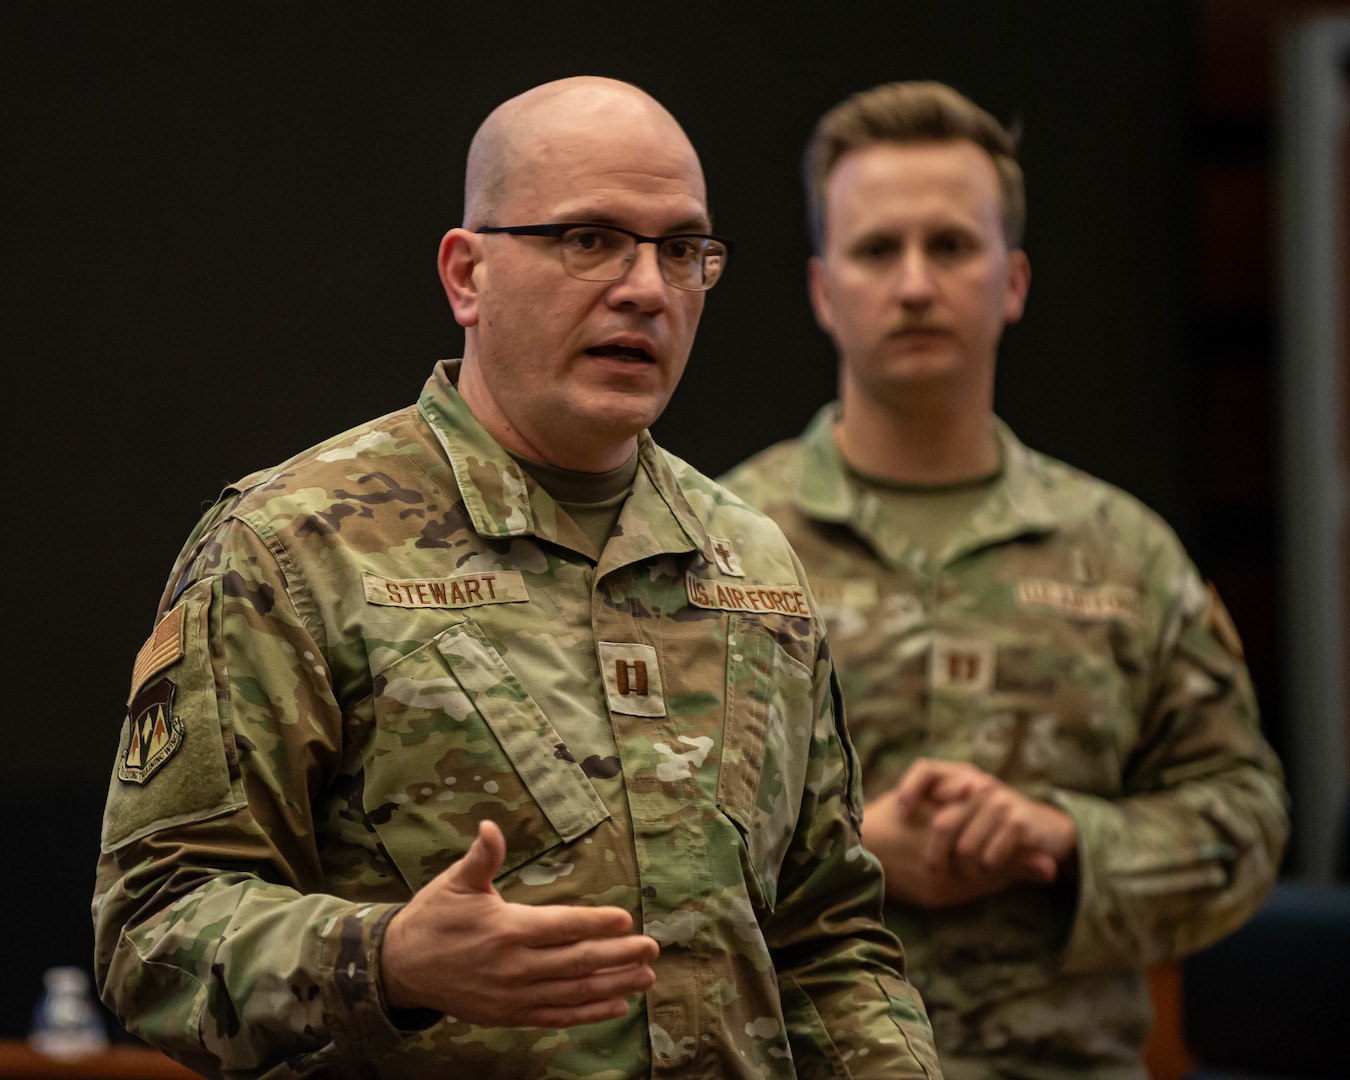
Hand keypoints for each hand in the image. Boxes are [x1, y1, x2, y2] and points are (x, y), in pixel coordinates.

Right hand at [380, 820, 658, 1027]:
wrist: (401, 968)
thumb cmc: (433, 918)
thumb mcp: (456, 882)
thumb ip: (482, 856)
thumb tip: (491, 827)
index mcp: (506, 929)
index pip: (563, 926)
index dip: (596, 923)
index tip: (626, 919)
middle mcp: (515, 966)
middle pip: (577, 961)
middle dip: (619, 955)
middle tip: (651, 948)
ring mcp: (514, 995)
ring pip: (574, 992)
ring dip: (613, 985)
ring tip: (645, 977)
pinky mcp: (510, 1014)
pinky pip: (558, 1016)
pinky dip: (589, 1013)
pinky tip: (617, 1005)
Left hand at [894, 758, 1076, 875]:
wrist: (1046, 830)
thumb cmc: (993, 827)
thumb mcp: (965, 817)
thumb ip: (934, 811)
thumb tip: (893, 816)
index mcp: (961, 776)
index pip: (925, 768)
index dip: (909, 790)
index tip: (900, 816)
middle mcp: (978, 783)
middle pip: (942, 824)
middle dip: (935, 857)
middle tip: (934, 873)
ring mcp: (999, 801)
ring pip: (966, 848)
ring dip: (966, 868)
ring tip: (972, 870)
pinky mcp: (1018, 821)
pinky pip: (989, 856)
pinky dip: (987, 867)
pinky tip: (992, 865)